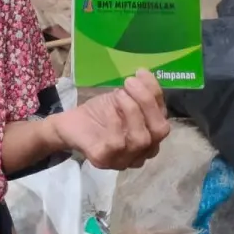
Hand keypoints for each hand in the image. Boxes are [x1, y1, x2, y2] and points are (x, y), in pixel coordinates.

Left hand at [51, 69, 170, 169]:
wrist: (69, 124)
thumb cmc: (100, 113)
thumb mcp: (122, 99)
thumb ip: (139, 92)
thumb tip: (146, 74)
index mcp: (151, 137)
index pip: (163, 118)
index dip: (155, 94)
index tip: (140, 73)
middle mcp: (143, 152)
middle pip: (159, 131)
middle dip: (147, 103)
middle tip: (130, 82)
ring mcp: (124, 159)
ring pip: (141, 139)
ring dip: (132, 111)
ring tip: (119, 94)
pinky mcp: (104, 160)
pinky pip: (117, 143)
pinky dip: (115, 121)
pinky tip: (108, 109)